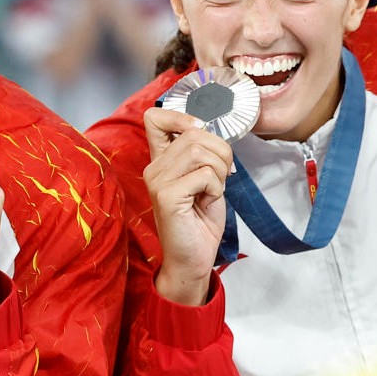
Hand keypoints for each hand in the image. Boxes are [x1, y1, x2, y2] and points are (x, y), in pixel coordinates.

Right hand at [143, 107, 230, 305]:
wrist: (193, 259)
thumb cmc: (200, 221)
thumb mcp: (205, 179)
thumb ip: (203, 153)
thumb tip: (215, 131)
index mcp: (161, 161)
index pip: (155, 118)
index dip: (182, 116)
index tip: (202, 134)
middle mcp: (154, 168)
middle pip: (194, 133)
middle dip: (221, 152)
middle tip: (222, 176)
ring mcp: (157, 182)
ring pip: (201, 151)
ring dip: (220, 170)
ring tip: (213, 191)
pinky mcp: (167, 196)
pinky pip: (205, 175)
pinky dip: (216, 188)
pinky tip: (207, 202)